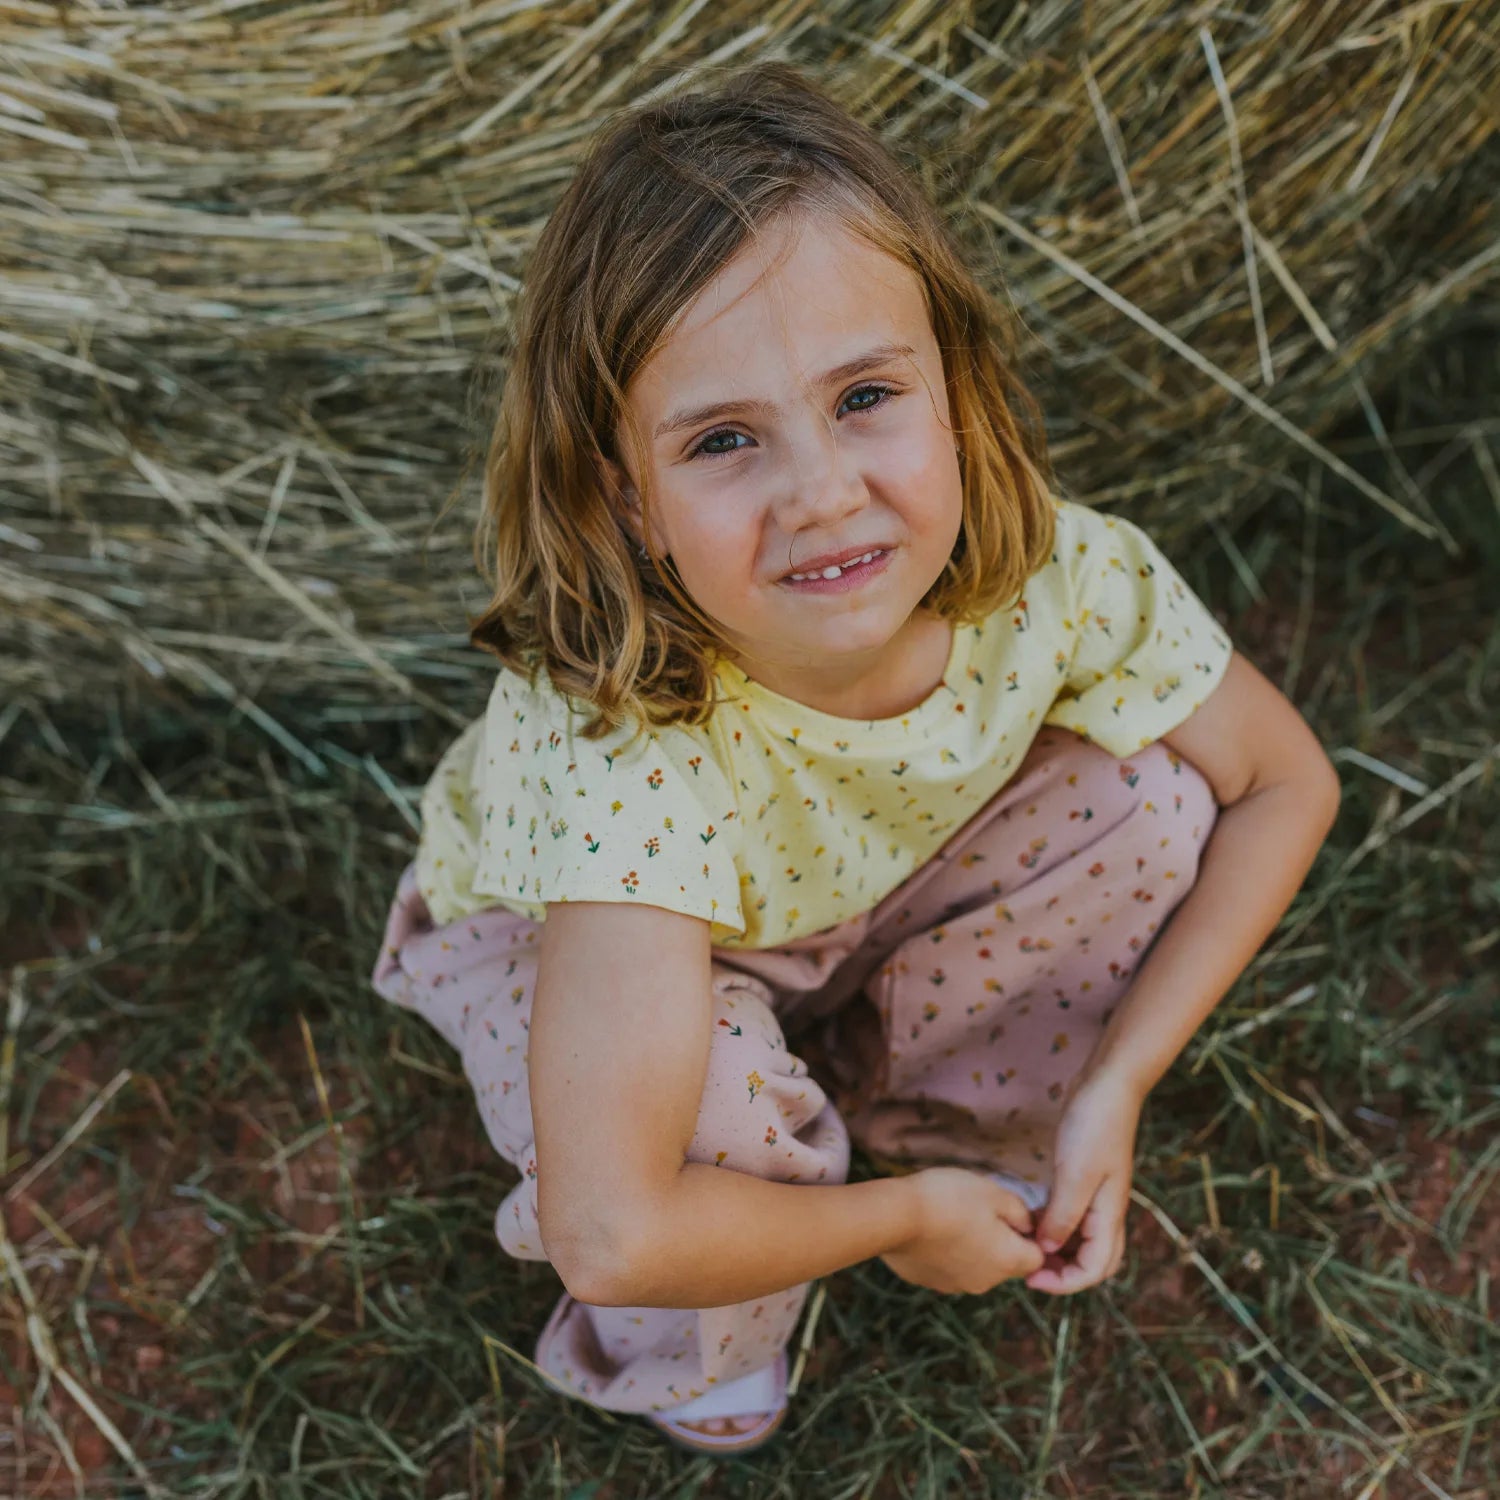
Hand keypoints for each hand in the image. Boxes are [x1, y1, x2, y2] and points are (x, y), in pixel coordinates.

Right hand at [881, 1167, 1045, 1295]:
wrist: (896, 1216)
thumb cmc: (950, 1199)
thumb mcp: (993, 1192)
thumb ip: (1020, 1211)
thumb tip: (1028, 1225)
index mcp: (1008, 1260)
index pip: (1037, 1257)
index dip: (1030, 1235)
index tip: (1012, 1213)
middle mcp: (986, 1281)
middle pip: (1005, 1263)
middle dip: (999, 1240)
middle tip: (979, 1210)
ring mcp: (956, 1285)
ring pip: (976, 1266)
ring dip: (972, 1247)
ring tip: (951, 1217)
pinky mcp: (930, 1282)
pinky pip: (948, 1268)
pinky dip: (945, 1252)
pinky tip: (931, 1229)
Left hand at [1026, 1072, 1143, 1295]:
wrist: (1108, 1085)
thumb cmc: (1094, 1127)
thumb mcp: (1075, 1174)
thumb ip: (1062, 1216)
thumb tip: (1044, 1249)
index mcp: (1109, 1215)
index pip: (1094, 1269)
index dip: (1064, 1283)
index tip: (1030, 1278)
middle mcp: (1106, 1211)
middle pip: (1092, 1261)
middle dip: (1063, 1273)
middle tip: (1027, 1269)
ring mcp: (1097, 1195)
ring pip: (1081, 1239)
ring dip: (1057, 1250)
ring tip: (1025, 1247)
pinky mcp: (1084, 1178)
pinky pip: (1071, 1215)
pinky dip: (1054, 1224)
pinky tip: (1031, 1219)